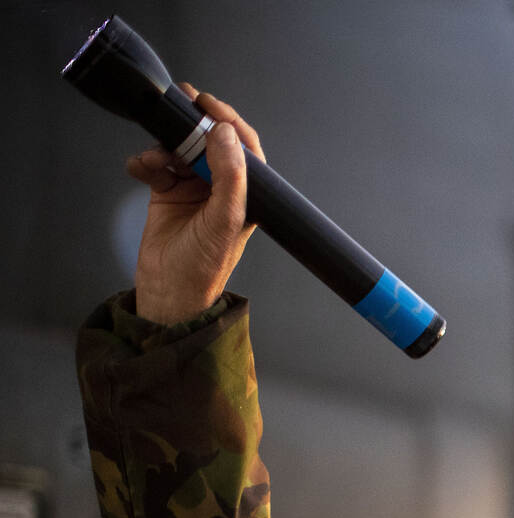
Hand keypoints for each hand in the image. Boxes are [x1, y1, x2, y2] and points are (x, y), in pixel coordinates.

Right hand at [126, 85, 265, 324]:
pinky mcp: (166, 192)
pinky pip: (155, 163)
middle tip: (176, 107)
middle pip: (208, 141)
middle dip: (191, 124)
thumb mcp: (224, 219)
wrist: (169, 291)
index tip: (208, 103)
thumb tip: (224, 133)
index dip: (228, 121)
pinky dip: (146, 161)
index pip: (243, 147)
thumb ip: (229, 176)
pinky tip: (142, 169)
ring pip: (179, 148)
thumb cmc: (204, 265)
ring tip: (156, 159)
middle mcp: (221, 188)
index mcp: (245, 194)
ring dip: (164, 146)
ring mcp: (193, 189)